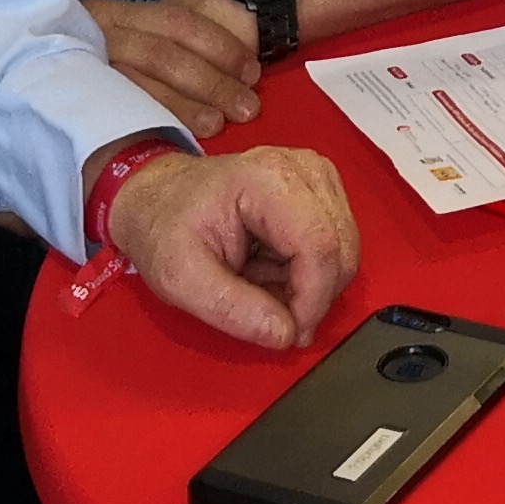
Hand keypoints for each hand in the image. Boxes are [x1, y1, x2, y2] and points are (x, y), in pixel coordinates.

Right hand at [89, 0, 260, 139]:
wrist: (13, 75)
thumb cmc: (90, 64)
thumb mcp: (119, 40)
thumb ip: (159, 47)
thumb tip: (230, 68)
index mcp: (113, 14)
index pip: (175, 22)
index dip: (219, 45)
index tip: (251, 70)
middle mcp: (95, 37)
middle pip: (162, 56)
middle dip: (211, 82)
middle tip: (248, 107)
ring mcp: (80, 70)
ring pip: (140, 87)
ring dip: (186, 109)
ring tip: (219, 125)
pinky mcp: (72, 102)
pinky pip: (118, 116)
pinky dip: (152, 126)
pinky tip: (180, 141)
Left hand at [105, 146, 359, 351]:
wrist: (159, 199)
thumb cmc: (164, 229)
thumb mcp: (180, 277)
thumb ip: (231, 309)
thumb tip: (285, 335)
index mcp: (267, 179)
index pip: (319, 245)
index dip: (313, 299)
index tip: (291, 334)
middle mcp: (303, 168)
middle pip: (341, 248)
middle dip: (313, 296)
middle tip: (269, 313)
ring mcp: (316, 176)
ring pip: (344, 250)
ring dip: (310, 284)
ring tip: (261, 282)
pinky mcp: (321, 189)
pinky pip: (337, 245)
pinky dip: (310, 271)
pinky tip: (273, 269)